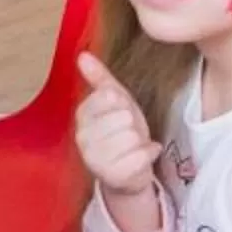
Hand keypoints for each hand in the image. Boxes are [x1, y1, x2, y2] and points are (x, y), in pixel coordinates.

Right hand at [73, 53, 163, 197]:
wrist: (128, 170)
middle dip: (133, 124)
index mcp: (82, 115)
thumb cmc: (121, 130)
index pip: (110, 97)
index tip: (119, 113)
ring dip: (141, 141)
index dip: (123, 103)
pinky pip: (143, 154)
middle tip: (127, 132)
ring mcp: (95, 160)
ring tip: (133, 146)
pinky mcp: (114, 176)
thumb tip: (82, 55)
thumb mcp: (115, 100)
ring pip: (133, 136)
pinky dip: (149, 153)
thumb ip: (99, 78)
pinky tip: (140, 157)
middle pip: (124, 116)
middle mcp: (82, 138)